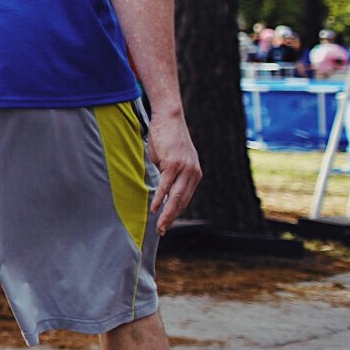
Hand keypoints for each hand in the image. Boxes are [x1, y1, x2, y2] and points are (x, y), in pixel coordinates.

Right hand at [147, 110, 201, 232]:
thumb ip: (170, 173)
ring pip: (175, 196)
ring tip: (159, 226)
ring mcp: (184, 169)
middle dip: (172, 218)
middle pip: (182, 201)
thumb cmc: (167, 137)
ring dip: (167, 213)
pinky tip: (154, 208)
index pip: (185, 198)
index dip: (176, 212)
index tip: (167, 223)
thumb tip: (161, 186)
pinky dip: (160, 198)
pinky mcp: (173, 164)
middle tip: (162, 231)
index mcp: (195, 174)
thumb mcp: (172, 158)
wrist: (170, 118)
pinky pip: (165, 185)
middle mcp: (193, 173)